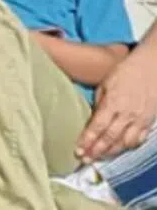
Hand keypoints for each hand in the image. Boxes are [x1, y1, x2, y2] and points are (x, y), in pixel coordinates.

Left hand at [76, 46, 156, 162]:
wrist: (151, 68)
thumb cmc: (125, 72)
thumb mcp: (106, 84)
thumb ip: (99, 103)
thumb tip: (93, 119)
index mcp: (113, 103)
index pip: (97, 127)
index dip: (87, 140)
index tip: (78, 150)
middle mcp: (128, 114)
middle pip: (110, 138)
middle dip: (96, 151)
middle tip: (85, 160)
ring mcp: (140, 119)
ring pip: (125, 143)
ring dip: (111, 152)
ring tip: (99, 158)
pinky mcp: (150, 121)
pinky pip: (139, 139)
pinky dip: (128, 147)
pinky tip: (119, 149)